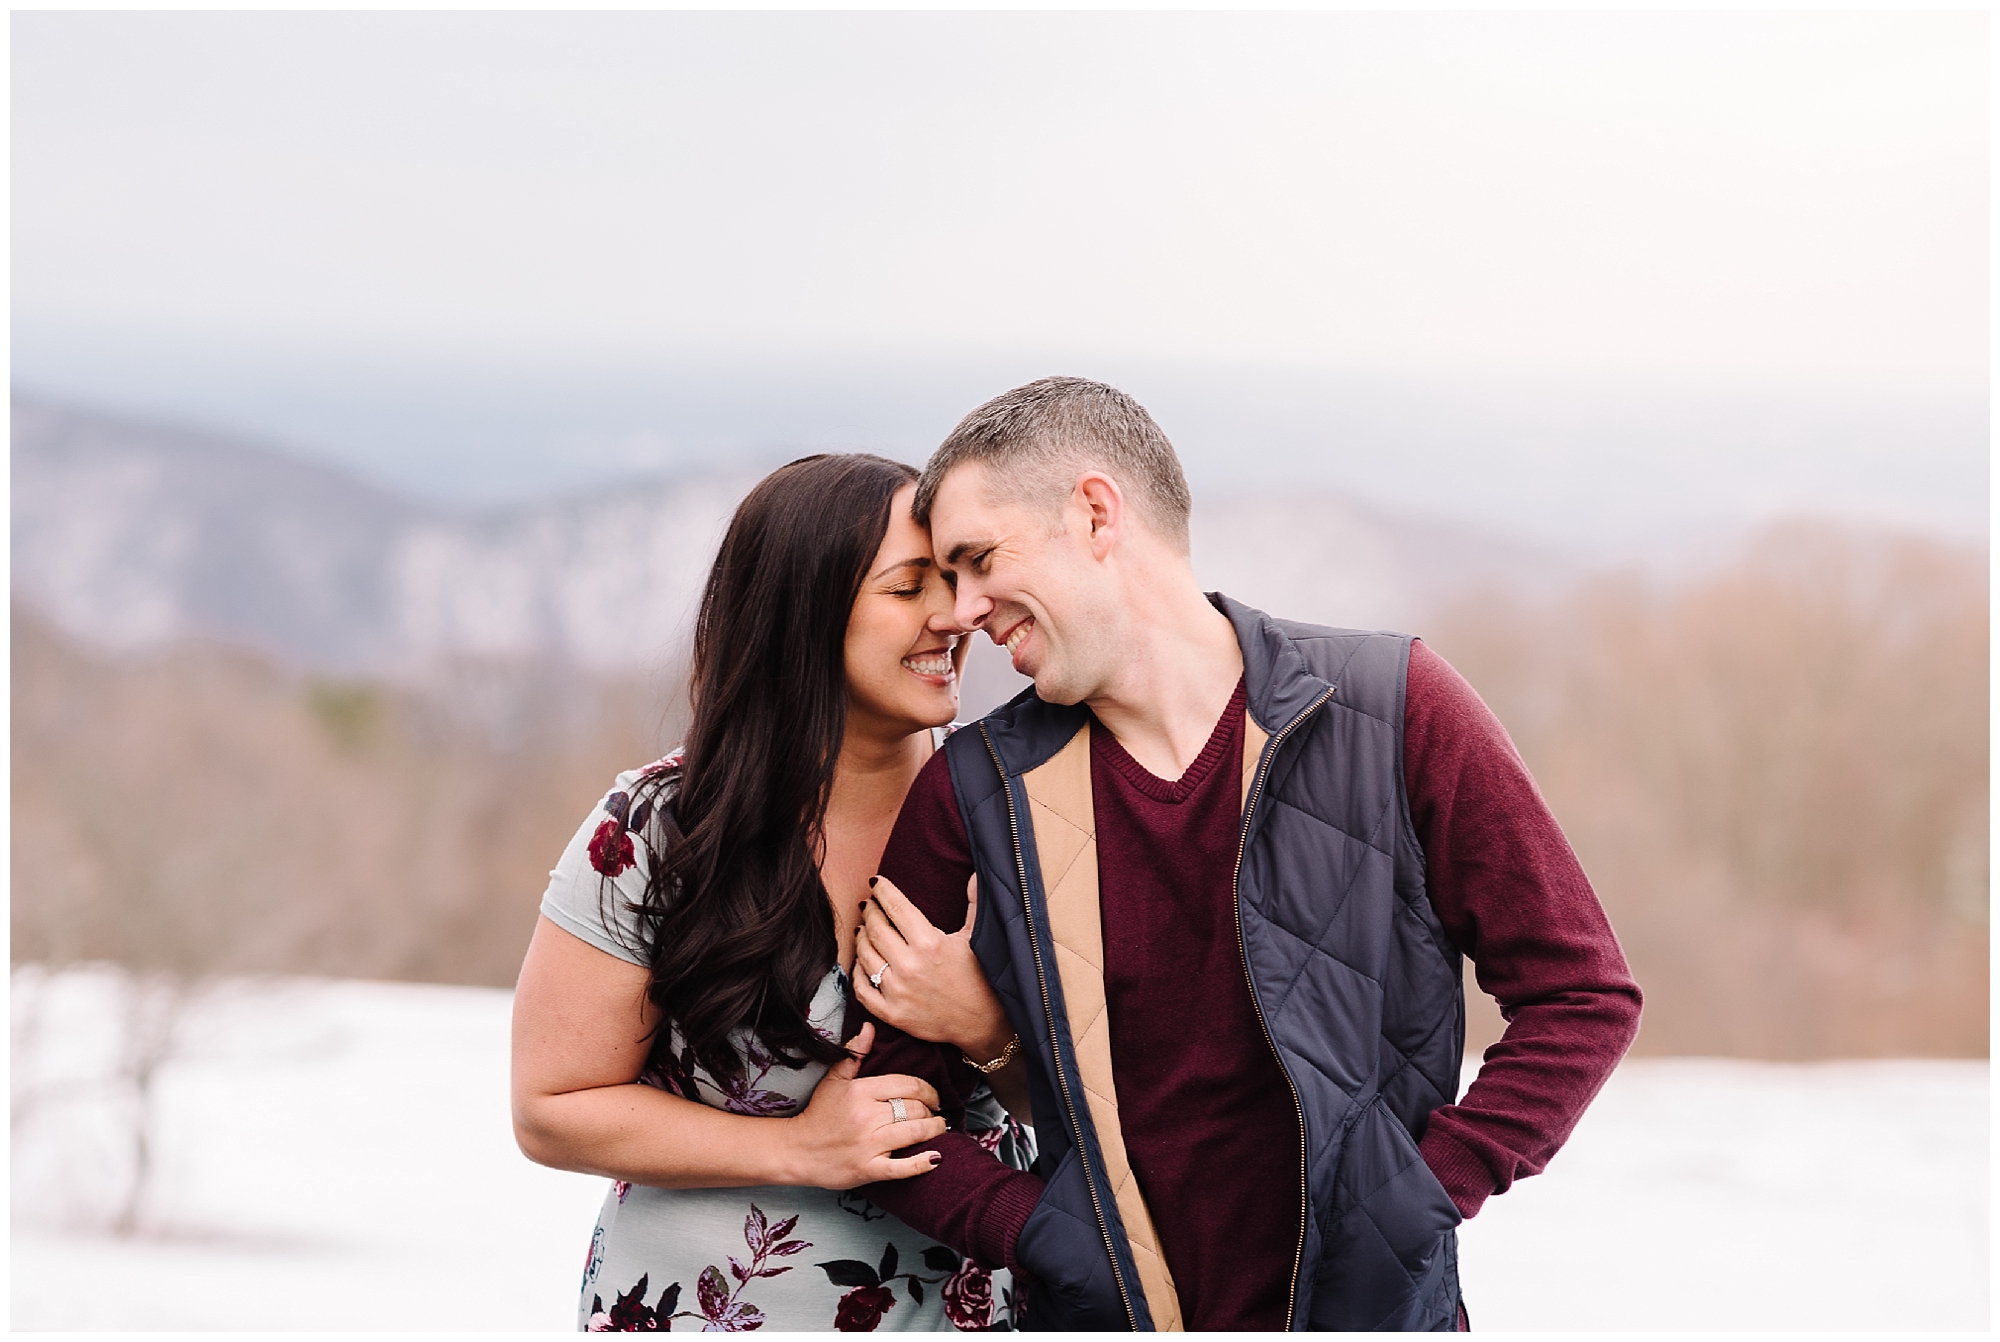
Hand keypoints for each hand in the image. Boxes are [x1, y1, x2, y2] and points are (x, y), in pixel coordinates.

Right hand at [782, 1023, 948, 1189]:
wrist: (797, 1151)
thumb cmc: (818, 1115)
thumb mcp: (834, 1080)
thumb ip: (855, 1053)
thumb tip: (870, 1027)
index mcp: (861, 1091)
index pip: (908, 1085)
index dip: (929, 1091)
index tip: (934, 1097)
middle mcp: (867, 1116)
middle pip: (915, 1109)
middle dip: (932, 1111)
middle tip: (936, 1114)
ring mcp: (868, 1144)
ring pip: (915, 1133)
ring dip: (934, 1131)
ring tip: (939, 1130)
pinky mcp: (868, 1170)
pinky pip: (902, 1167)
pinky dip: (922, 1163)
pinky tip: (935, 1158)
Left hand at [855, 875, 1013, 1061]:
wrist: (982, 1023)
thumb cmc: (980, 978)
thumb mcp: (977, 937)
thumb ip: (973, 902)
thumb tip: (974, 875)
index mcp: (929, 943)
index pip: (896, 908)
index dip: (883, 891)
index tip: (876, 883)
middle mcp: (909, 966)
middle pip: (876, 929)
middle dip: (870, 912)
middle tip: (869, 905)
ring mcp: (898, 991)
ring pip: (865, 956)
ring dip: (861, 938)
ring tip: (864, 929)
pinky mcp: (892, 1013)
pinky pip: (862, 989)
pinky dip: (857, 973)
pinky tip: (861, 962)